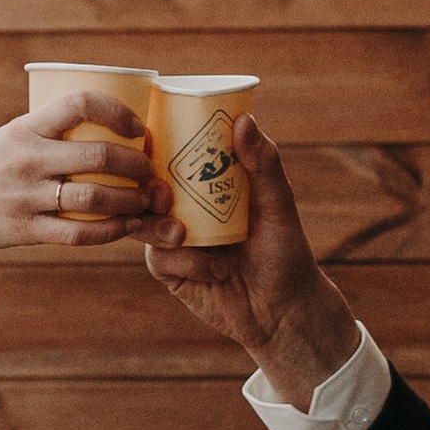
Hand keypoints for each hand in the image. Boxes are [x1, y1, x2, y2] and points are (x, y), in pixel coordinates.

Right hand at [0, 96, 174, 253]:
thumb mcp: (8, 138)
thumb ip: (47, 137)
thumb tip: (102, 134)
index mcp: (25, 129)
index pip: (80, 103)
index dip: (117, 112)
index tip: (135, 126)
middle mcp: (26, 160)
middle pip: (99, 157)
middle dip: (136, 165)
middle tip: (149, 171)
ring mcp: (24, 197)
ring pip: (95, 199)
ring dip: (130, 201)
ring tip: (144, 202)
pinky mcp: (21, 230)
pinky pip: (77, 234)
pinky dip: (109, 232)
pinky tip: (123, 228)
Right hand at [144, 115, 361, 400]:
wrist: (284, 310)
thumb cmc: (285, 251)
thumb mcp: (277, 203)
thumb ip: (263, 163)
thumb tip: (245, 118)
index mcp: (207, 184)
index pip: (172, 155)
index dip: (155, 145)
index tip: (149, 139)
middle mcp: (186, 208)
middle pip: (148, 188)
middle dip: (147, 188)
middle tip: (161, 193)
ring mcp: (175, 239)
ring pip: (144, 223)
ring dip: (159, 227)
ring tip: (182, 234)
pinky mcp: (172, 272)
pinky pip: (159, 258)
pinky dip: (185, 263)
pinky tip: (215, 272)